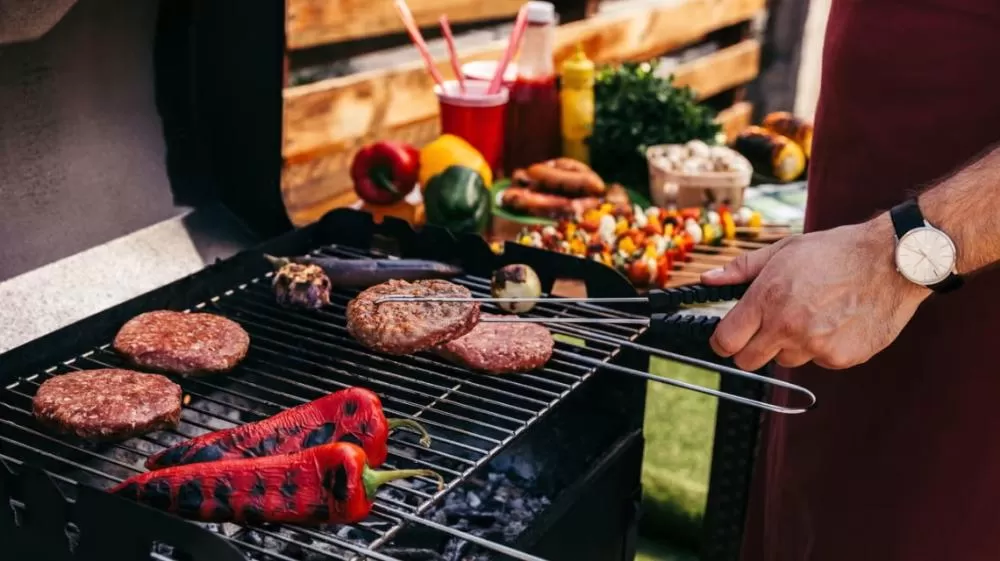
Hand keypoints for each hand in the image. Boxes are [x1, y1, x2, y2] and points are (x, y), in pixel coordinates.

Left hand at [701, 214, 931, 370]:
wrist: (892, 261)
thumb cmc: (836, 252)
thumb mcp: (784, 250)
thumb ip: (741, 269)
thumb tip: (708, 279)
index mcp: (766, 299)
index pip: (725, 341)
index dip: (723, 341)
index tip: (730, 337)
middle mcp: (787, 326)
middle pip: (748, 361)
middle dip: (751, 349)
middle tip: (769, 328)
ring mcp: (815, 346)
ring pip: (786, 361)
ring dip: (791, 345)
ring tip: (814, 314)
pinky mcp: (841, 358)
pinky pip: (818, 362)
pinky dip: (823, 348)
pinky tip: (837, 322)